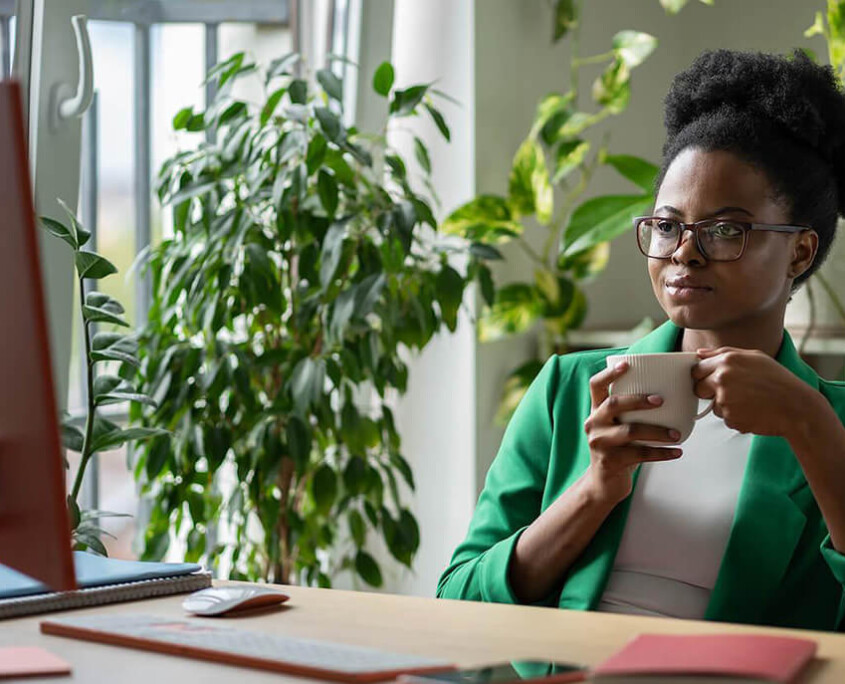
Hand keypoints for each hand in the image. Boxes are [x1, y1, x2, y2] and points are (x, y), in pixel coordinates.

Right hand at [582, 361, 683, 506]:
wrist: (603, 483)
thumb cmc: (618, 448)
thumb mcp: (617, 426)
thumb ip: (631, 412)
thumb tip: (669, 392)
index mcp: (596, 410)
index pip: (596, 385)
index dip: (609, 373)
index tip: (627, 364)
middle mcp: (593, 423)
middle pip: (614, 404)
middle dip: (638, 399)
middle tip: (661, 400)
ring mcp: (599, 443)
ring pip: (629, 431)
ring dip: (657, 431)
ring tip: (677, 434)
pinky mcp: (610, 462)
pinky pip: (639, 454)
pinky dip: (661, 453)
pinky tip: (677, 452)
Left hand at [692, 347, 817, 437]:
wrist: (796, 407)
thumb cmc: (779, 380)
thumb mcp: (754, 356)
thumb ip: (723, 353)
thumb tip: (700, 353)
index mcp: (726, 361)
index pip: (696, 369)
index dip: (702, 376)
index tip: (709, 379)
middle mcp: (722, 379)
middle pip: (698, 389)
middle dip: (709, 392)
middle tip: (732, 392)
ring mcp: (725, 400)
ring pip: (713, 405)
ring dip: (726, 405)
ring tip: (748, 400)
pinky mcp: (730, 418)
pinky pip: (726, 418)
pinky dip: (736, 417)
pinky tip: (752, 410)